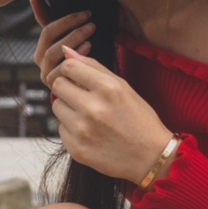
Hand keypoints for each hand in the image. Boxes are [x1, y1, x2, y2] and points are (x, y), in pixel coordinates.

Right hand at [31, 0, 94, 80]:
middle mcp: (41, 64)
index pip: (48, 30)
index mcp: (41, 50)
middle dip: (72, 30)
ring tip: (90, 34)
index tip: (85, 13)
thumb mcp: (62, 40)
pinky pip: (61, 71)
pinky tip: (88, 49)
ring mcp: (47, 76)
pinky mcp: (55, 87)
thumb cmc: (72, 60)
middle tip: (91, 23)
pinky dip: (74, 58)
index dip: (67, 20)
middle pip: (51, 43)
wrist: (80, 89)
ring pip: (54, 55)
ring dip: (74, 41)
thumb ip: (48, 21)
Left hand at [44, 50, 172, 182]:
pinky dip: (71, 128)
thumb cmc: (138, 118)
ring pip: (56, 106)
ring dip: (68, 108)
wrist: (151, 157)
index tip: (77, 76)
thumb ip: (93, 67)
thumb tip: (65, 51)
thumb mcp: (123, 87)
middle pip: (58, 85)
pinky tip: (91, 132)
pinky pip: (60, 128)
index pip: (69, 67)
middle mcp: (93, 108)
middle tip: (83, 96)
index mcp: (108, 89)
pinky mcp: (76, 149)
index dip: (71, 70)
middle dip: (67, 87)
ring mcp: (82, 131)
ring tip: (89, 115)